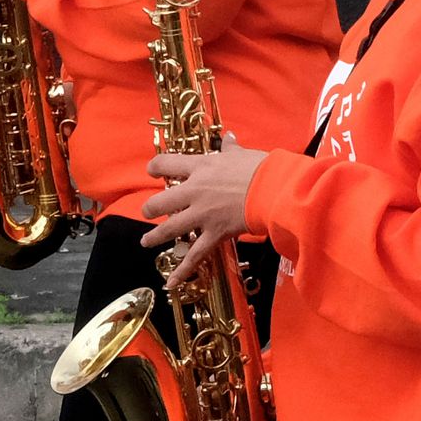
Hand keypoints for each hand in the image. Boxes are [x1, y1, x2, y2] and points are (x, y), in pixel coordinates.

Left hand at [144, 144, 265, 275]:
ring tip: (147, 241)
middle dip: (150, 209)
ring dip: (155, 236)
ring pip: (169, 229)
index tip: (154, 171)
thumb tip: (228, 138)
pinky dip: (182, 270)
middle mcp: (194, 191)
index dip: (155, 168)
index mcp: (200, 167)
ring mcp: (202, 215)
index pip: (165, 164)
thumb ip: (230, 148)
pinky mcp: (214, 234)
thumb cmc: (261, 168)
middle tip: (149, 212)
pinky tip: (171, 281)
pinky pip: (194, 256)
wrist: (273, 189)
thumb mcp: (242, 154)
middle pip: (159, 202)